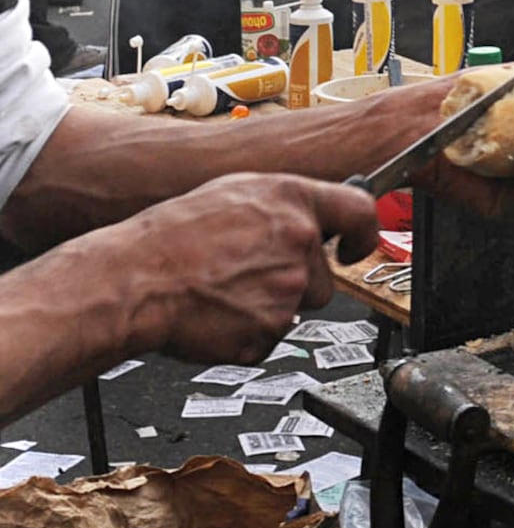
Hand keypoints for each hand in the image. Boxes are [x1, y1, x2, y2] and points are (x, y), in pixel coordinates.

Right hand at [128, 174, 378, 363]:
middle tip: (247, 273)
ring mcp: (289, 290)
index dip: (364, 234)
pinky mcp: (272, 330)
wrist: (134, 279)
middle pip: (325, 277)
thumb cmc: (172, 237)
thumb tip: (316, 219)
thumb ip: (284, 206)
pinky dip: (250, 328)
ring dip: (271, 304)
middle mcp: (299, 243)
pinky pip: (272, 333)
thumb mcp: (234, 194)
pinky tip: (220, 311)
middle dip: (296, 280)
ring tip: (226, 288)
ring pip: (298, 306)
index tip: (355, 248)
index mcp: (292, 201)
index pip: (361, 211)